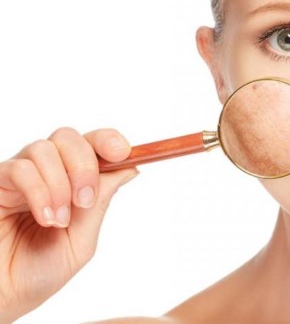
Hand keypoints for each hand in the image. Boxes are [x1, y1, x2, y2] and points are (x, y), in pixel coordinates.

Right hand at [0, 128, 137, 322]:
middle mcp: (46, 173)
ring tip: (60, 220)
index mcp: (71, 183)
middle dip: (85, 164)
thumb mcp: (82, 239)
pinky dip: (39, 192)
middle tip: (85, 199)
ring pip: (45, 148)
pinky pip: (21, 169)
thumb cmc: (39, 272)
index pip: (91, 145)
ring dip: (60, 184)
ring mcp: (20, 177)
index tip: (124, 152)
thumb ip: (101, 203)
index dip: (109, 140)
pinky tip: (45, 218)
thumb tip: (130, 168)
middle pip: (68, 138)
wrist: (4, 297)